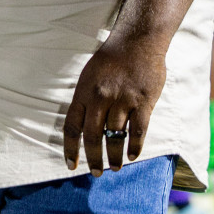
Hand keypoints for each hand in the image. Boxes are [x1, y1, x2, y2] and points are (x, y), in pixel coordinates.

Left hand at [62, 32, 167, 175]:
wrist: (137, 41)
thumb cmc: (111, 58)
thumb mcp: (89, 75)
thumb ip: (86, 99)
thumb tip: (82, 126)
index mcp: (84, 91)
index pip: (72, 126)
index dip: (70, 149)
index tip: (70, 165)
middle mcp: (100, 97)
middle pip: (92, 136)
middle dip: (93, 158)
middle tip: (96, 173)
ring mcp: (122, 100)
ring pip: (115, 136)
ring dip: (114, 156)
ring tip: (114, 168)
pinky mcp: (143, 102)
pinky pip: (138, 130)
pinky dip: (134, 146)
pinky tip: (131, 156)